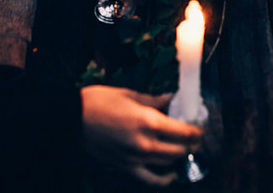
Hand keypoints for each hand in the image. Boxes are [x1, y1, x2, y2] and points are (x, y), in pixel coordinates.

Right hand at [81, 86, 202, 186]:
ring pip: (169, 163)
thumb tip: (170, 98)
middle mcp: (145, 143)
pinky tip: (171, 173)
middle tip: (196, 135)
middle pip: (180, 149)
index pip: (183, 131)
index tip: (200, 125)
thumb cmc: (98, 101)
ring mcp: (135, 158)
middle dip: (192, 143)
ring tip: (185, 147)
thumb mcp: (128, 94)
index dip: (196, 129)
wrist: (71, 120)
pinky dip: (164, 179)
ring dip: (180, 156)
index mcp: (148, 121)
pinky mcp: (125, 168)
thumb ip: (153, 100)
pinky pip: (151, 179)